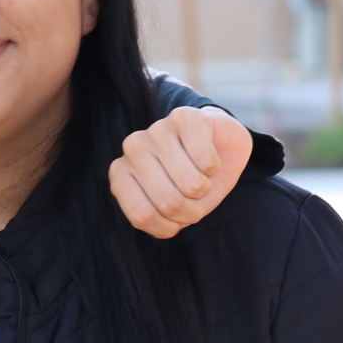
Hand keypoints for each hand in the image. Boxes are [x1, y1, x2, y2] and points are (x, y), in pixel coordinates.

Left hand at [109, 106, 252, 238]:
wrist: (221, 145)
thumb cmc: (192, 180)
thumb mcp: (172, 211)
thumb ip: (156, 219)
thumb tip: (158, 213)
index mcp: (121, 174)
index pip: (143, 217)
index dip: (170, 226)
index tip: (177, 217)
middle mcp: (132, 148)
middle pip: (169, 202)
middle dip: (193, 210)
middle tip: (196, 196)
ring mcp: (155, 130)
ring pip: (190, 185)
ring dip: (206, 188)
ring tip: (202, 175)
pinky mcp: (184, 117)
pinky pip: (205, 162)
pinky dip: (215, 168)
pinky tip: (208, 155)